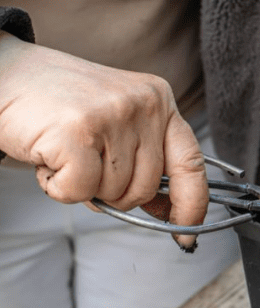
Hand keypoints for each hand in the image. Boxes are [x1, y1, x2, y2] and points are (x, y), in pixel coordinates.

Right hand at [0, 32, 206, 248]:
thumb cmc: (57, 106)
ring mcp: (113, 116)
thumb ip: (143, 159)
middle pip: (146, 188)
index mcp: (160, 101)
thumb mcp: (115, 123)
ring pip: (112, 192)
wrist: (1, 73)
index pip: (192, 163)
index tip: (186, 235)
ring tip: (63, 150)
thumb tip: (165, 210)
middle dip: (113, 193)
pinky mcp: (78, 132)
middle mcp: (144, 105)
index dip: (192, 205)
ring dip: (81, 186)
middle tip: (84, 165)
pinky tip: (46, 156)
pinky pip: (79, 191)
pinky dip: (57, 187)